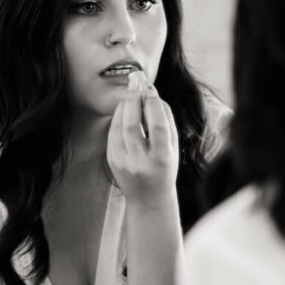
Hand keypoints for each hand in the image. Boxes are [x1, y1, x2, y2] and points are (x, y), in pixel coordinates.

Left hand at [106, 76, 178, 206]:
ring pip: (119, 126)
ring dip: (124, 106)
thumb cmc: (165, 168)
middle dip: (134, 100)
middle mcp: (140, 162)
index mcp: (161, 159)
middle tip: (137, 86)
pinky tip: (125, 110)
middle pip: (133, 124)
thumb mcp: (173, 147)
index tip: (151, 91)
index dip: (153, 104)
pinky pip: (113, 133)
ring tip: (132, 95)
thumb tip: (152, 93)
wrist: (148, 197)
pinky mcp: (112, 160)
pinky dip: (118, 117)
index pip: (157, 126)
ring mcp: (123, 162)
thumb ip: (166, 120)